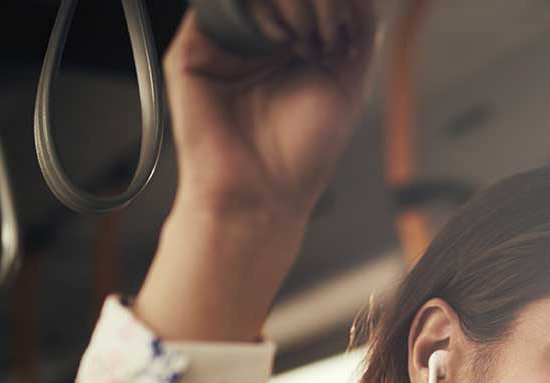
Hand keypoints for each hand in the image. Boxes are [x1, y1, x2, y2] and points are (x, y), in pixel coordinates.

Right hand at [162, 1, 377, 222]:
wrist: (263, 195)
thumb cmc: (303, 155)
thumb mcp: (346, 85)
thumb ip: (357, 34)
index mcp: (288, 46)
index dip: (329, 3)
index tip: (345, 30)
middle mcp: (253, 41)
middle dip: (313, 1)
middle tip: (324, 41)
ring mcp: (221, 44)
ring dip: (287, 4)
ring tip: (304, 43)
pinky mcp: (192, 53)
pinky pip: (216, 8)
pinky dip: (252, 10)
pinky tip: (278, 39)